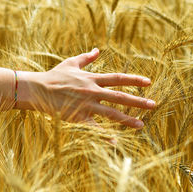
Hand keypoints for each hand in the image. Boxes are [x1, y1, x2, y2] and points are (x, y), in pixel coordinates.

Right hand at [15, 48, 154, 129]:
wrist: (38, 89)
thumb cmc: (54, 76)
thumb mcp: (71, 63)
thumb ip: (86, 57)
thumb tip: (97, 50)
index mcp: (92, 79)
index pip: (118, 79)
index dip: (134, 80)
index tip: (148, 82)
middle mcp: (92, 91)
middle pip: (119, 96)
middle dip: (138, 101)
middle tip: (154, 105)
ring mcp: (86, 105)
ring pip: (111, 113)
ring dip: (127, 119)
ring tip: (141, 125)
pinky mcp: (78, 117)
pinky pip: (94, 127)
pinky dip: (105, 135)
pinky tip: (115, 141)